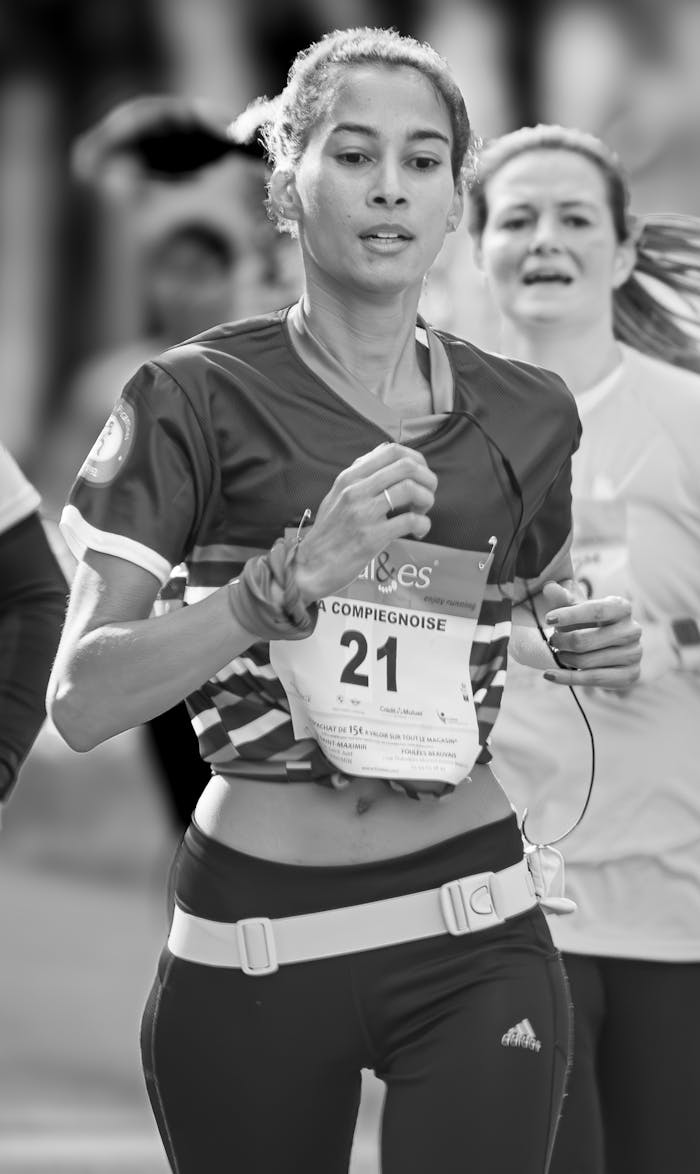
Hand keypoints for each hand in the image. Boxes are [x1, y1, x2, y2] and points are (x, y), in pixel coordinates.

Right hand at [295, 443, 436, 602]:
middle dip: (427, 480)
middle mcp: (356, 490)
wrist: (311, 566)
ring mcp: (363, 513)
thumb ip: (360, 473)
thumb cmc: (328, 532)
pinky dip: (423, 525)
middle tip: (426, 496)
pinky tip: (418, 532)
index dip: (417, 460)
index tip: (420, 477)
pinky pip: (410, 521)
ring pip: (411, 489)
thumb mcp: (336, 494)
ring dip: (426, 501)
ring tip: (420, 514)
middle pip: (407, 466)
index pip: (393, 450)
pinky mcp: (371, 537)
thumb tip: (385, 450)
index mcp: (349, 477)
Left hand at [541, 581, 641, 688]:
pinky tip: (549, 674)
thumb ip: (562, 598)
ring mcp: (634, 654)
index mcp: (622, 607)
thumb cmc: (588, 623)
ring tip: (558, 654)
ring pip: (585, 662)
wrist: (606, 648)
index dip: (570, 615)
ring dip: (564, 658)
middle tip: (552, 641)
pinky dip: (566, 678)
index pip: (595, 610)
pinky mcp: (630, 675)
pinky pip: (592, 679)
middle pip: (584, 641)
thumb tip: (549, 587)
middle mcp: (632, 630)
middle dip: (561, 641)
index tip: (548, 619)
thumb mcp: (575, 608)